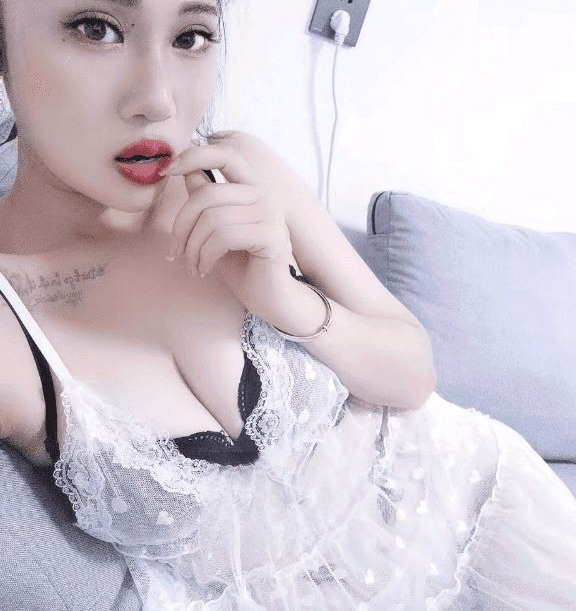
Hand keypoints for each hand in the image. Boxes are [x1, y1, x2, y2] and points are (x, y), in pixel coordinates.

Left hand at [159, 131, 294, 309]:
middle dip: (181, 225)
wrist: (267, 297)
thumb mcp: (213, 227)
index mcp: (250, 187)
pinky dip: (205, 256)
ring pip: (212, 218)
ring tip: (191, 265)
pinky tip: (204, 270)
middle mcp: (263, 195)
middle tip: (174, 252)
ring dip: (192, 247)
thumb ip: (204, 196)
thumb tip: (183, 168)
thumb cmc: (239, 263)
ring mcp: (270, 214)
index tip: (166, 171)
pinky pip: (224, 236)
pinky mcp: (270, 236)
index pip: (224, 154)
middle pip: (207, 194)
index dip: (192, 156)